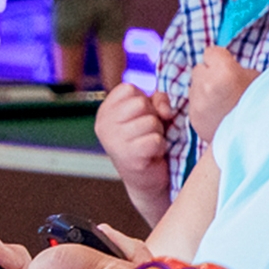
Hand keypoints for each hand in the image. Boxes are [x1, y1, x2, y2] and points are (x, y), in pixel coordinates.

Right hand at [95, 84, 170, 222]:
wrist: (146, 179)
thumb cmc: (147, 140)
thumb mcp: (151, 112)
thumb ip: (157, 99)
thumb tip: (164, 111)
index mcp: (105, 112)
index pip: (129, 89)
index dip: (144, 99)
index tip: (142, 116)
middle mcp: (104, 125)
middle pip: (140, 103)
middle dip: (152, 116)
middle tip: (147, 133)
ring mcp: (113, 142)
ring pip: (150, 122)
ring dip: (157, 133)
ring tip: (149, 144)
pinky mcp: (128, 157)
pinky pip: (155, 140)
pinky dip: (160, 147)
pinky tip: (152, 154)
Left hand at [187, 46, 256, 141]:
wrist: (258, 139)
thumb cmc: (261, 104)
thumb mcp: (255, 78)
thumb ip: (235, 68)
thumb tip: (224, 63)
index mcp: (224, 71)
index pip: (210, 52)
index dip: (221, 60)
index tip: (229, 69)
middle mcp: (206, 85)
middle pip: (199, 69)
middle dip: (210, 75)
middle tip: (227, 88)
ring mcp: (198, 104)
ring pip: (195, 87)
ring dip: (205, 91)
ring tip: (224, 103)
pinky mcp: (194, 118)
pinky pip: (195, 104)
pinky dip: (204, 107)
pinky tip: (219, 114)